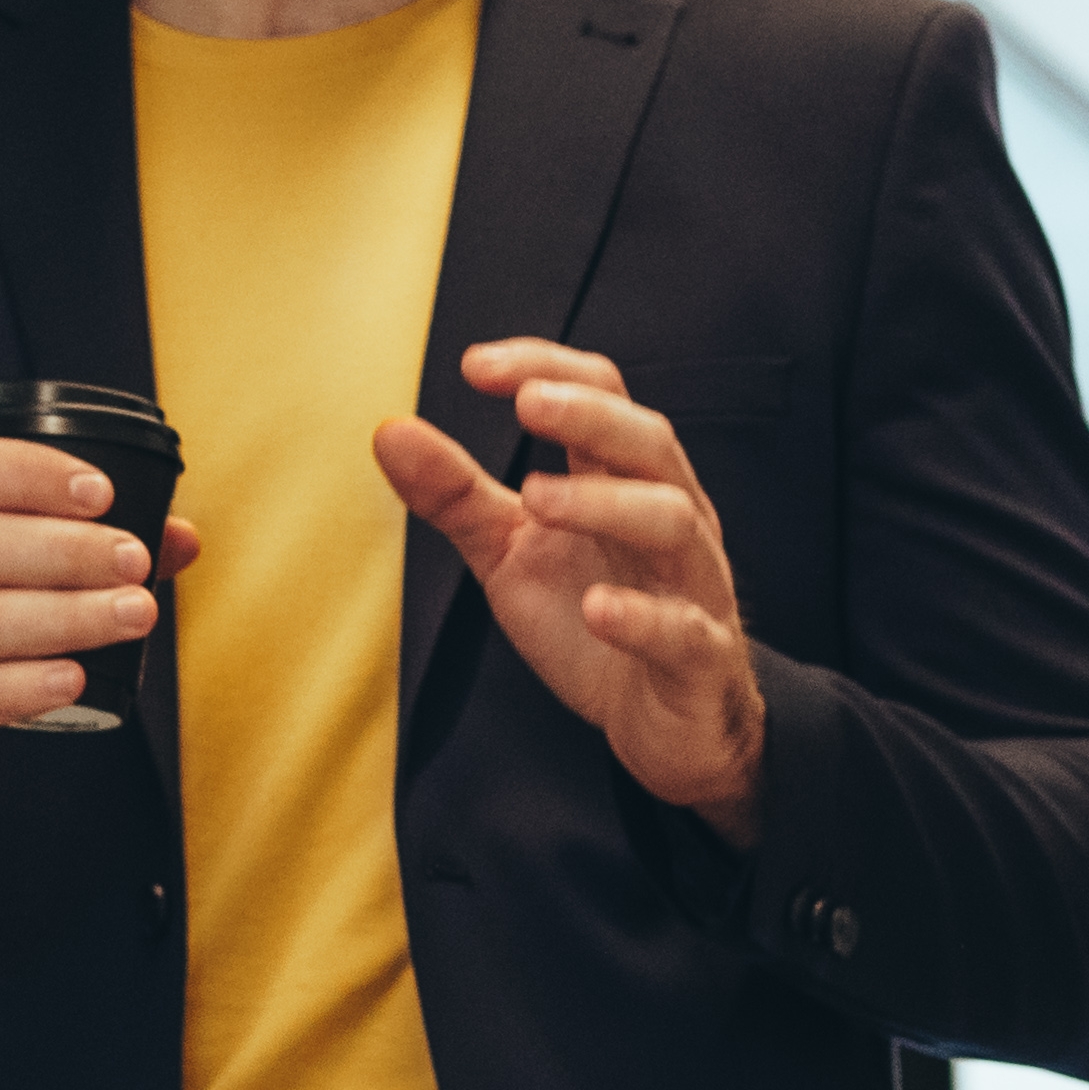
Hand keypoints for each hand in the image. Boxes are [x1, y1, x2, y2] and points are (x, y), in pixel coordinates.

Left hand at [373, 338, 767, 837]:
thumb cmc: (591, 621)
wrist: (663, 724)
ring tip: (538, 498)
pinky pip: (683, 630)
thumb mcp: (511, 553)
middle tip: (527, 402)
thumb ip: (456, 496)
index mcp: (623, 482)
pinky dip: (641, 617)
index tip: (477, 366)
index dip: (547, 368)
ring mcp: (691, 586)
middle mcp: (669, 519)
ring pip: (674, 522)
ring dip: (607, 503)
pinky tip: (598, 608)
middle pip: (650, 443)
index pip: (604, 396)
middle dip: (590, 415)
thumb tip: (390, 432)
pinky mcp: (699, 659)